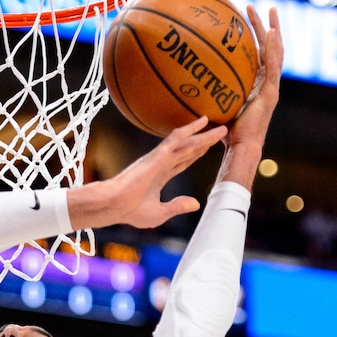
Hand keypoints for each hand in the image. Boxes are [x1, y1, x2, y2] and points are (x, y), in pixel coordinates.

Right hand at [67, 116, 226, 231]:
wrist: (114, 205)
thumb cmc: (130, 211)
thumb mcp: (160, 213)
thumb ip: (177, 206)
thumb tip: (196, 204)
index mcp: (160, 176)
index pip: (183, 161)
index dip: (196, 154)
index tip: (208, 146)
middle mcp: (161, 163)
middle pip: (188, 149)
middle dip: (205, 141)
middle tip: (221, 130)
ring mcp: (160, 158)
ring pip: (186, 143)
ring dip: (203, 134)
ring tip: (220, 127)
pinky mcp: (158, 156)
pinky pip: (176, 139)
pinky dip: (189, 130)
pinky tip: (201, 123)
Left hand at [216, 6, 283, 189]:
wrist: (239, 148)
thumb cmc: (223, 135)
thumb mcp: (211, 107)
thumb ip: (202, 94)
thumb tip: (177, 84)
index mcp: (254, 86)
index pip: (255, 56)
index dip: (252, 38)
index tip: (243, 21)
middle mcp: (264, 84)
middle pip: (268, 49)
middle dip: (264, 27)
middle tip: (260, 7)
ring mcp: (270, 88)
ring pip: (275, 52)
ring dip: (272, 30)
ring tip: (268, 10)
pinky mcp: (271, 93)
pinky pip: (272, 65)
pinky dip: (273, 48)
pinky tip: (271, 32)